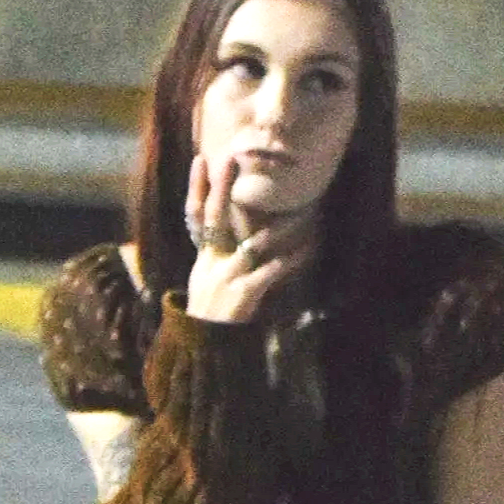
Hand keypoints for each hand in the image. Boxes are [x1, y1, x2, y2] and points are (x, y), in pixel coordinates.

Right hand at [183, 146, 316, 323]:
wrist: (206, 345)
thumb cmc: (211, 309)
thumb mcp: (205, 277)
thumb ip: (216, 251)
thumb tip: (229, 225)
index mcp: (203, 256)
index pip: (195, 215)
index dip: (196, 187)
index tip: (202, 159)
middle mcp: (211, 262)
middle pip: (215, 216)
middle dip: (223, 187)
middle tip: (232, 158)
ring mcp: (226, 277)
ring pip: (255, 242)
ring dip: (282, 225)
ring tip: (302, 209)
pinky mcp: (244, 293)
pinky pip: (272, 270)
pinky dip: (292, 258)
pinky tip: (309, 248)